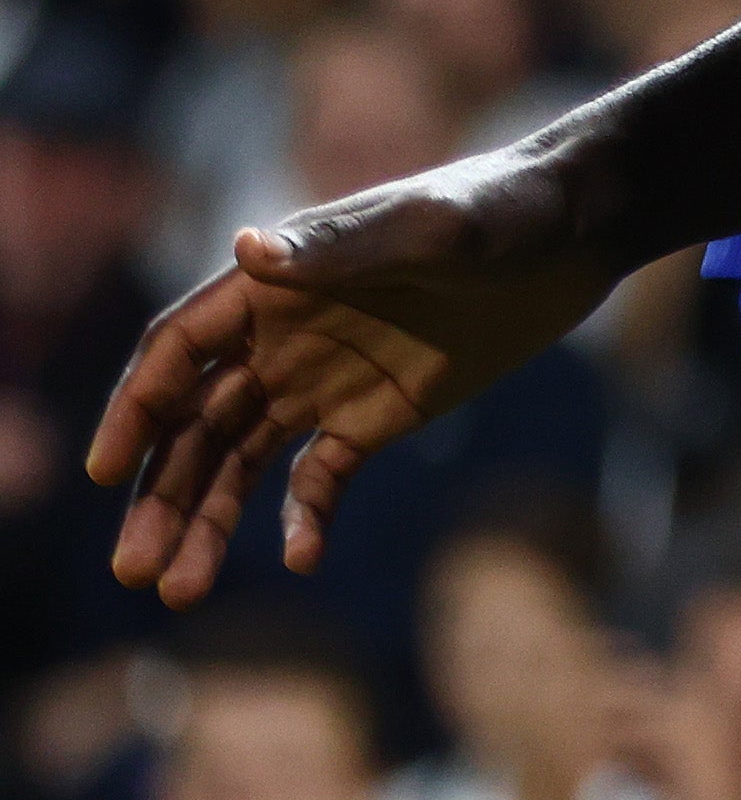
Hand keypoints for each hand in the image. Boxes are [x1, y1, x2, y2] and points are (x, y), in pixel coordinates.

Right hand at [91, 146, 628, 604]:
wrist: (578, 227)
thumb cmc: (502, 206)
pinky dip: (302, 519)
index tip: (104, 470)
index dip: (136, 407)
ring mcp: (326, 380)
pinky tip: (302, 559)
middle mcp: (283, 337)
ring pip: (240, 462)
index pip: (178, 352)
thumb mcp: (429, 226)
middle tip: (133, 569)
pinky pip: (319, 478)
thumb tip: (247, 249)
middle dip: (159, 493)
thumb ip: (341, 247)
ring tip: (179, 593)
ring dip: (206, 522)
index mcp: (277, 284)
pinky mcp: (376, 415)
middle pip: (196, 425)